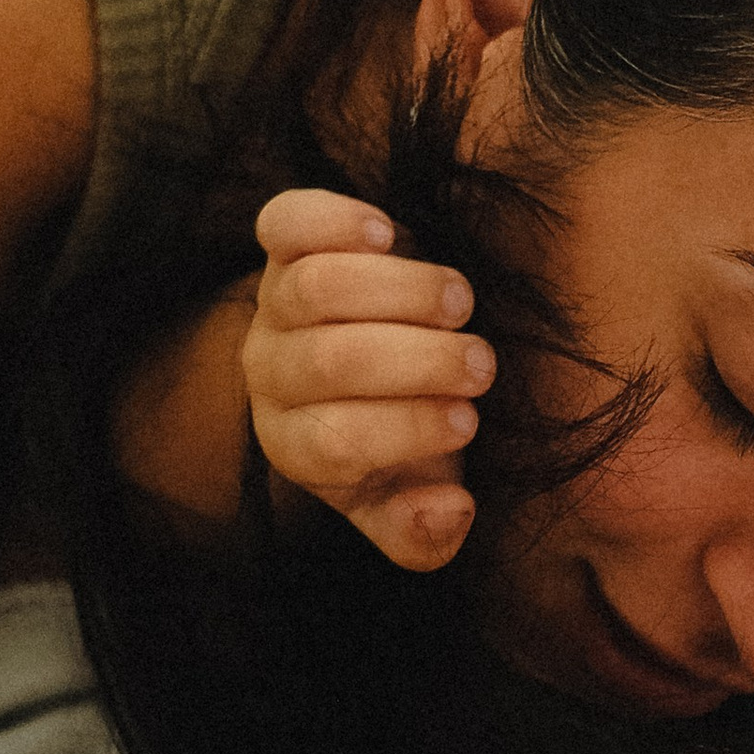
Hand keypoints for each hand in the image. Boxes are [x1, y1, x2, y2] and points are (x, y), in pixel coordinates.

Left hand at [243, 187, 496, 571]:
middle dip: (417, 362)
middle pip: (329, 362)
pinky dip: (336, 221)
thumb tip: (450, 513)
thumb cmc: (404, 430)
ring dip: (399, 292)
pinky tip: (389, 234)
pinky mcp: (283, 246)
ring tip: (459, 302)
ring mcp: (273, 307)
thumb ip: (424, 531)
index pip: (337, 442)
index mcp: (298, 447)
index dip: (407, 429)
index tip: (469, 420)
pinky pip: (287, 224)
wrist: (380, 353)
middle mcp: (271, 376)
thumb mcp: (414, 495)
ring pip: (316, 288)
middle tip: (481, 365)